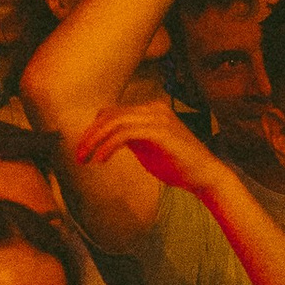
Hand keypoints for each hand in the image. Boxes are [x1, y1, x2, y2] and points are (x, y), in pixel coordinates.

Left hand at [71, 96, 227, 202]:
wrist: (205, 175)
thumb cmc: (177, 165)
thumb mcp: (147, 147)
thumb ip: (130, 138)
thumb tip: (107, 138)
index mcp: (150, 110)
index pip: (113, 112)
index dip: (94, 130)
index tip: (83, 150)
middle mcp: (153, 108)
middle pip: (110, 114)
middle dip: (90, 135)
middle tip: (78, 155)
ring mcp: (157, 118)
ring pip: (114, 122)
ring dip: (95, 141)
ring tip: (85, 159)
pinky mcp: (159, 131)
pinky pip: (124, 134)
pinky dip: (108, 146)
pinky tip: (101, 160)